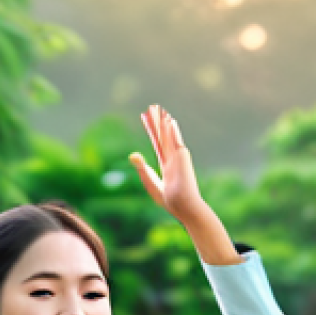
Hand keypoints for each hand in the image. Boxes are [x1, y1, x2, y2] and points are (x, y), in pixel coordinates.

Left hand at [130, 105, 205, 223]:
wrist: (182, 205)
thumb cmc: (168, 199)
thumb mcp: (150, 182)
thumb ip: (142, 168)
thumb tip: (133, 155)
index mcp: (167, 166)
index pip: (157, 145)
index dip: (152, 133)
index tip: (148, 121)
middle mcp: (173, 159)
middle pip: (162, 137)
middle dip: (157, 124)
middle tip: (152, 109)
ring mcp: (178, 157)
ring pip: (168, 136)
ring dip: (163, 123)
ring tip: (159, 110)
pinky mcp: (182, 157)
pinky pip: (176, 140)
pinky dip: (172, 131)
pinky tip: (169, 121)